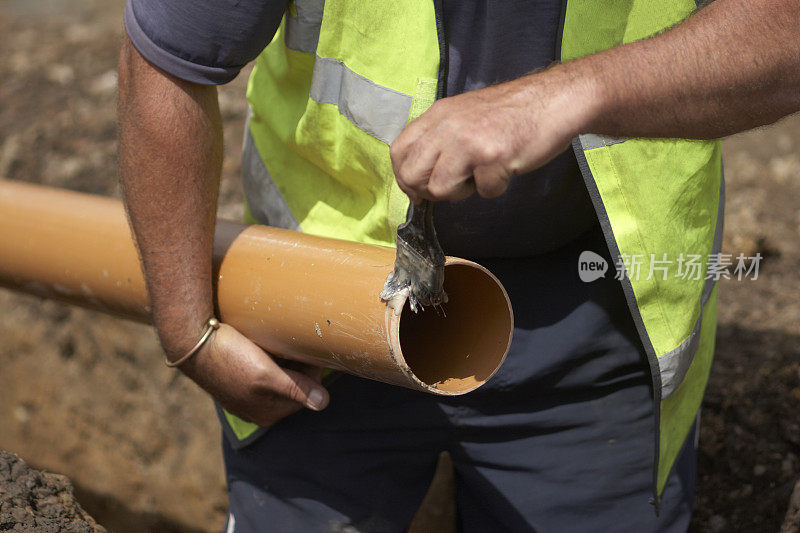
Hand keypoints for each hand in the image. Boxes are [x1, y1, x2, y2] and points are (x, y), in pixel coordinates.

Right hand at [177, 323, 329, 427]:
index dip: (312, 369)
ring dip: (285, 360)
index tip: (311, 348)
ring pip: (280, 376)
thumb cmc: (229, 358)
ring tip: (280, 343)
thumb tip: (323, 403)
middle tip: (296, 342)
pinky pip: (264, 371)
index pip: (307, 392)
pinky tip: (265, 345)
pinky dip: (269, 358)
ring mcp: (247, 395)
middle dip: (298, 365)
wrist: (191, 343)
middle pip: (294, 386)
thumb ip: (296, 389)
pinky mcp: (237, 380)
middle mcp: (258, 410)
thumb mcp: (266, 375)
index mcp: (268, 414)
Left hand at [390, 65, 592, 202]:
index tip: (419, 191)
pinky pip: (483, 192)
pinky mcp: (493, 157)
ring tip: (482, 174)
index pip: (399, 150)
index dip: (405, 178)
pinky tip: (506, 167)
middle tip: (453, 186)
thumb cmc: (511, 113)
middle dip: (429, 191)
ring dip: (463, 192)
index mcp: (438, 114)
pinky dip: (496, 187)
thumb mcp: (464, 115)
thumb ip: (440, 138)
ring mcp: (469, 141)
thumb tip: (419, 178)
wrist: (553, 101)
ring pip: (441, 189)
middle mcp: (448, 126)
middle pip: (413, 175)